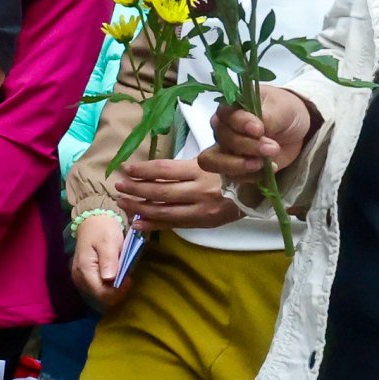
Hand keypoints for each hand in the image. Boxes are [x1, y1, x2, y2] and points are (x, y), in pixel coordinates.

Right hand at [72, 212, 133, 308]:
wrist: (93, 221)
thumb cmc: (102, 230)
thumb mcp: (108, 242)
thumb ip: (109, 260)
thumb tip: (110, 278)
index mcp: (85, 269)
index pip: (100, 292)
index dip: (117, 291)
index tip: (129, 280)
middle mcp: (79, 276)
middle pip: (99, 296)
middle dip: (115, 292)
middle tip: (128, 279)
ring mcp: (80, 277)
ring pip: (97, 294)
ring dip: (112, 290)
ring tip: (123, 278)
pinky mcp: (83, 276)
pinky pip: (96, 288)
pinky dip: (107, 287)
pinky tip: (115, 278)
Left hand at [113, 151, 238, 230]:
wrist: (261, 188)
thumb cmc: (234, 165)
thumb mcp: (217, 154)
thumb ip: (189, 161)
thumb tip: (153, 164)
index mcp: (202, 169)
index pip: (165, 170)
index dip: (143, 170)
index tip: (125, 168)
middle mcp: (200, 191)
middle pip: (160, 192)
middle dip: (136, 189)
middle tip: (118, 185)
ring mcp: (201, 210)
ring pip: (164, 210)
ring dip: (139, 208)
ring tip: (122, 203)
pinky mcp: (203, 222)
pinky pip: (174, 225)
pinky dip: (154, 225)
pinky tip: (136, 223)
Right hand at [201, 91, 315, 190]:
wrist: (296, 131)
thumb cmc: (285, 111)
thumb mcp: (281, 108)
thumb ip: (267, 117)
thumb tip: (255, 131)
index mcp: (231, 108)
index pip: (226, 116)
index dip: (240, 124)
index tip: (259, 129)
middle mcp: (223, 128)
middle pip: (223, 140)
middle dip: (247, 146)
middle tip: (272, 148)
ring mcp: (227, 149)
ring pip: (216, 161)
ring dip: (240, 165)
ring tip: (264, 164)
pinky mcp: (236, 166)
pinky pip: (233, 176)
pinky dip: (251, 175)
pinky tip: (269, 168)